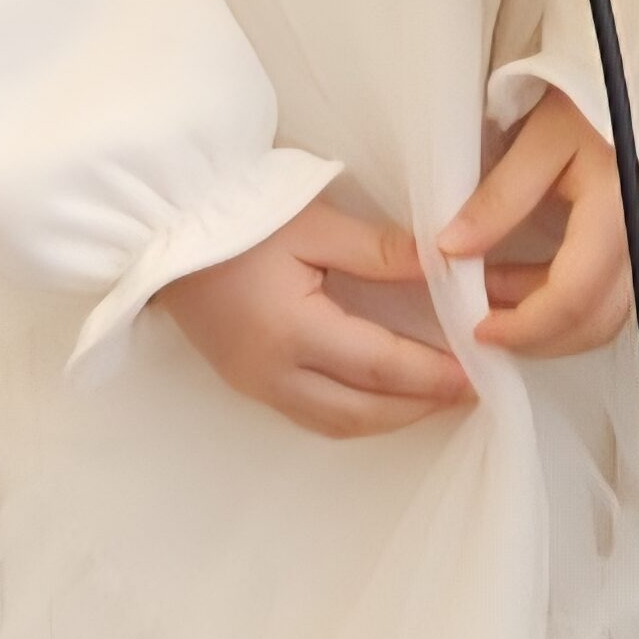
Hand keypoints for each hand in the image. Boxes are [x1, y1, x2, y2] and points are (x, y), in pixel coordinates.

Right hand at [162, 194, 469, 437]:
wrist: (160, 226)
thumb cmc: (236, 214)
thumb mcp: (314, 221)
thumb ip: (381, 250)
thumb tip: (445, 268)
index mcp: (290, 330)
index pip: (378, 365)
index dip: (433, 374)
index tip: (478, 371)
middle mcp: (272, 372)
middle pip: (361, 412)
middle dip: (420, 406)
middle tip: (470, 390)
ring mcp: (254, 384)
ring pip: (336, 424)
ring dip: (390, 418)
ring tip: (436, 396)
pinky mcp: (246, 382)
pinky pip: (312, 416)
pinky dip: (357, 414)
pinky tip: (384, 394)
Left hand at [438, 85, 638, 357]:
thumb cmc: (599, 96)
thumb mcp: (540, 137)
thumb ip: (498, 198)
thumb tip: (450, 250)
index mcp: (619, 216)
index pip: (572, 298)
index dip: (523, 325)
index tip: (477, 327)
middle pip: (595, 323)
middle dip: (535, 336)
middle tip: (481, 324)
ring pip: (605, 314)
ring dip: (549, 321)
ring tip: (492, 296)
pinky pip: (611, 291)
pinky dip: (565, 300)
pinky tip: (523, 278)